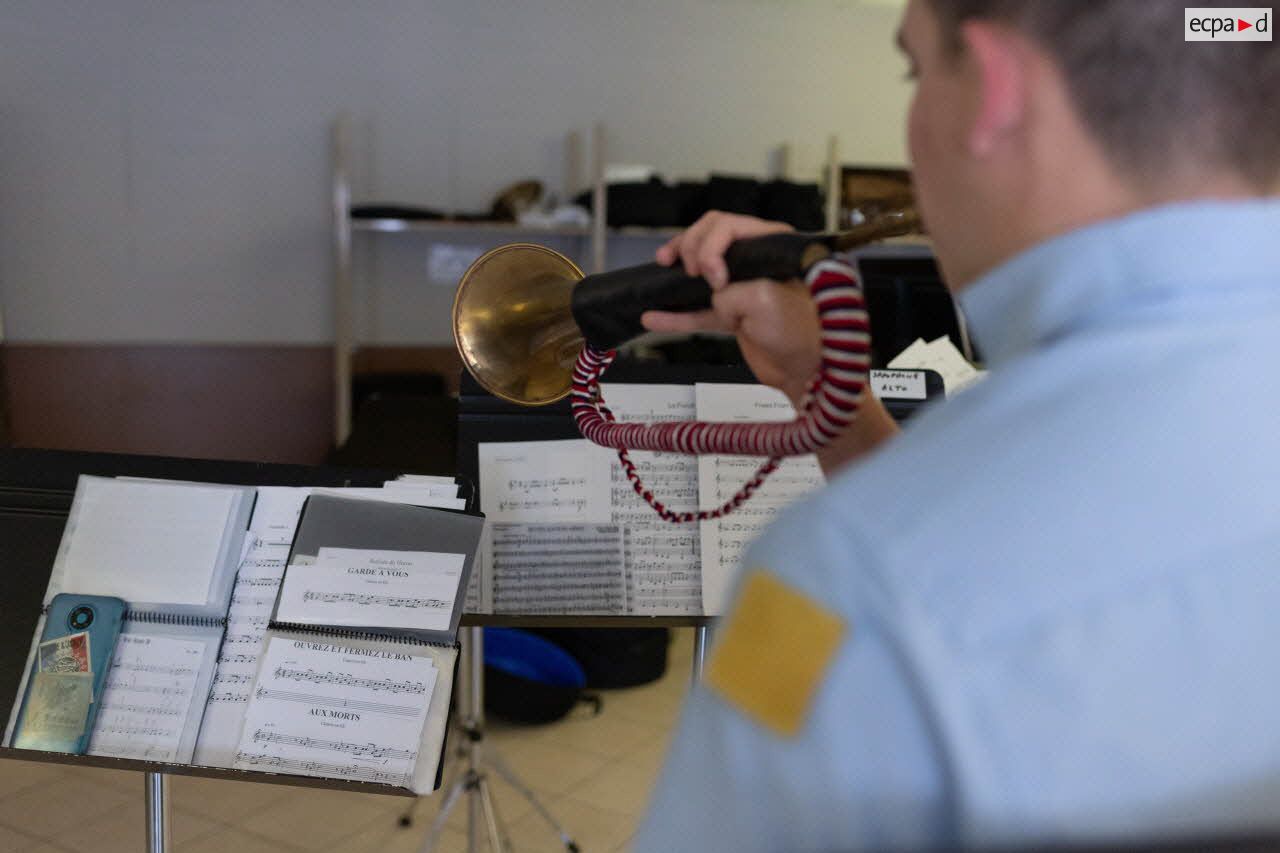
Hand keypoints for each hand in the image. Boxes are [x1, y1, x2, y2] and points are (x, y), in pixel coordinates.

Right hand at [644, 211, 899, 472]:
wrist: (810, 372)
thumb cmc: (803, 333)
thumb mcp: (764, 299)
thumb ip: (731, 292)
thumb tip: (716, 299)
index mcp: (772, 245)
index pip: (728, 226)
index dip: (711, 248)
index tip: (713, 279)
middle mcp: (757, 260)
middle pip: (710, 239)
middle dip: (692, 249)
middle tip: (691, 273)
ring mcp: (742, 287)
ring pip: (700, 270)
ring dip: (678, 271)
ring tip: (663, 269)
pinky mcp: (733, 315)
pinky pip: (697, 311)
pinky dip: (676, 315)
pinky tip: (654, 317)